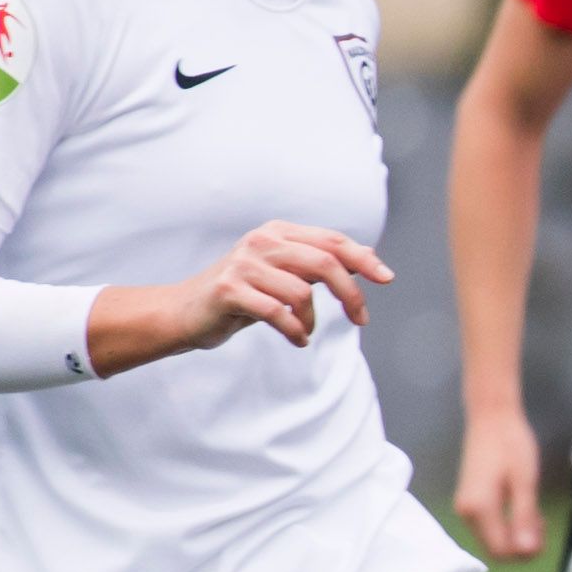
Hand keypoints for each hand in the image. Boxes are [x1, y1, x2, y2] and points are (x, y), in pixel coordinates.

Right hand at [173, 222, 393, 356]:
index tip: (387, 278)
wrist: (185, 312)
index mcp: (278, 233)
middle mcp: (262, 242)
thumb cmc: (241, 295)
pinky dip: (295, 330)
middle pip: (325, 262)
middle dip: (350, 294)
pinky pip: (278, 313)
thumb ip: (317, 264)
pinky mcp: (229, 290)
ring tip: (304, 330)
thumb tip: (367, 257)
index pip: (332, 241)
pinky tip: (297, 339)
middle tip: (361, 319)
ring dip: (312, 319)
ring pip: (302, 291)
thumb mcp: (282, 274)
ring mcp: (244, 264)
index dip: (363, 259)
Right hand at [453, 404, 543, 557]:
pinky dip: (509, 527)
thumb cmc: (511, 444)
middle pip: (495, 549)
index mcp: (479, 508)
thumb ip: (525, 517)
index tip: (543, 534)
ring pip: (493, 540)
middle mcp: (466, 512)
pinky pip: (490, 527)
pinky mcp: (470, 503)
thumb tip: (527, 551)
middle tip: (543, 525)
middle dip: (521, 547)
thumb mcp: (525, 481)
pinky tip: (525, 512)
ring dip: (517, 537)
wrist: (491, 418)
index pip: (500, 550)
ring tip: (537, 517)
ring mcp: (466, 508)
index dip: (523, 553)